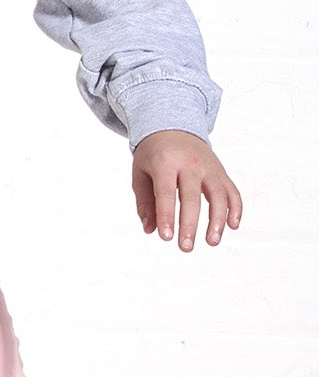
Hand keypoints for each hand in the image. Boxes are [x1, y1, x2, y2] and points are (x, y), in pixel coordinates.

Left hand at [131, 130, 242, 250]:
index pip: (166, 193)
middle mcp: (190, 164)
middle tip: (185, 247)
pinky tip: (232, 226)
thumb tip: (150, 230)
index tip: (166, 237)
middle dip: (190, 225)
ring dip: (217, 221)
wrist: (173, 128)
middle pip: (192, 198)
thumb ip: (144, 202)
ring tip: (212, 242)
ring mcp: (210, 167)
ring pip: (218, 196)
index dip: (167, 216)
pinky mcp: (222, 172)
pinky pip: (232, 191)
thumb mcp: (140, 173)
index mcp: (165, 162)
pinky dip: (235, 208)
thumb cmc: (153, 155)